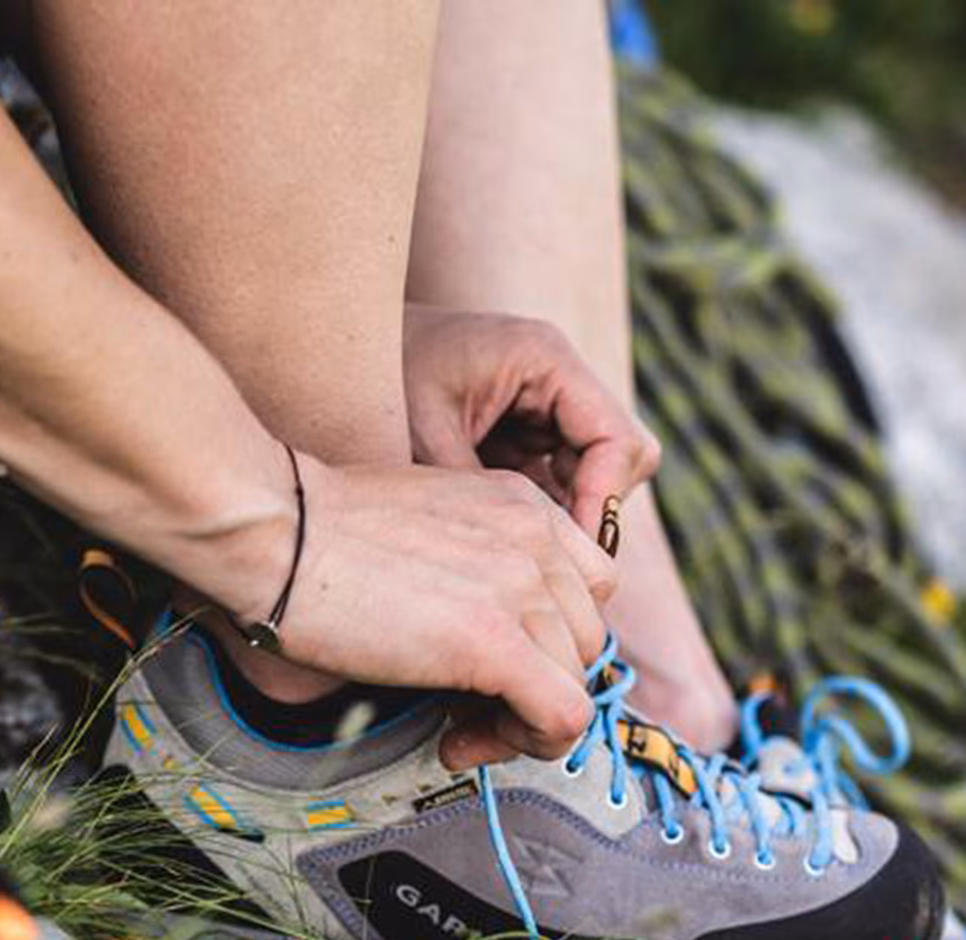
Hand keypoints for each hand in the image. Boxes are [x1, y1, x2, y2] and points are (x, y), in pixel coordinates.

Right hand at [210, 452, 617, 767]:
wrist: (275, 531)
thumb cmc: (315, 532)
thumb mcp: (424, 528)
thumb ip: (470, 571)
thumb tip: (477, 648)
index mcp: (521, 507)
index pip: (584, 590)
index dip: (546, 641)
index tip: (487, 667)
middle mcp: (537, 539)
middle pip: (587, 640)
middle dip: (537, 685)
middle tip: (466, 710)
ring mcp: (523, 590)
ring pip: (579, 681)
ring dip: (523, 720)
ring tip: (457, 728)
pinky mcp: (498, 643)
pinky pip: (564, 716)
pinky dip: (527, 745)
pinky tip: (461, 742)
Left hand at [402, 303, 660, 539]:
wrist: (344, 352)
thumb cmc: (379, 378)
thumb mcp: (424, 436)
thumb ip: (480, 492)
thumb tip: (526, 557)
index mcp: (545, 359)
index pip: (618, 440)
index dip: (602, 501)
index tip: (570, 553)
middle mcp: (559, 379)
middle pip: (621, 461)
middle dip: (591, 511)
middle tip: (547, 561)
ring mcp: (547, 408)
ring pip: (595, 479)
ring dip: (566, 518)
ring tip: (516, 552)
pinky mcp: (528, 435)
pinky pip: (559, 485)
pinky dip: (542, 517)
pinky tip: (501, 538)